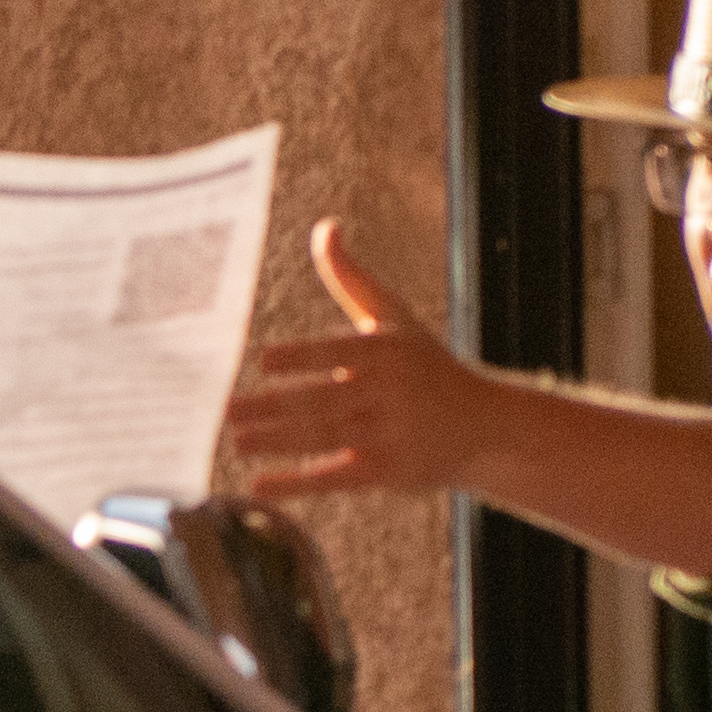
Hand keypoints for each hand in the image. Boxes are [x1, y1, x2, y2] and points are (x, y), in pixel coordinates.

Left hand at [219, 220, 498, 500]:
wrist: (484, 427)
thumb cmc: (427, 366)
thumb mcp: (395, 318)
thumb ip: (352, 278)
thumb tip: (326, 227)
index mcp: (386, 351)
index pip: (338, 352)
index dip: (303, 357)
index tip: (265, 360)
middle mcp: (389, 392)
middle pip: (323, 399)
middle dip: (274, 407)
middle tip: (226, 410)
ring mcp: (389, 434)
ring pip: (324, 438)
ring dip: (277, 441)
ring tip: (236, 441)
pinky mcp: (388, 471)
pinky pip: (335, 477)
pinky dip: (298, 482)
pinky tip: (261, 484)